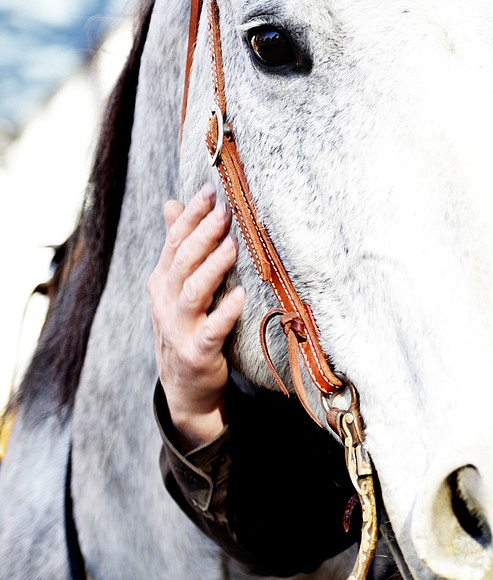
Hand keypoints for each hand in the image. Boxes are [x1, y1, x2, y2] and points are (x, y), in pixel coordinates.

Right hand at [147, 182, 245, 448]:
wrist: (186, 388)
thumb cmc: (188, 328)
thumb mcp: (176, 287)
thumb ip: (177, 247)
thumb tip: (172, 203)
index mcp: (163, 283)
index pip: (174, 242)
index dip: (191, 216)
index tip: (211, 190)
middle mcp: (166, 303)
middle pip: (181, 262)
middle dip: (202, 234)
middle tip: (225, 211)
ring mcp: (180, 329)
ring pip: (192, 293)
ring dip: (212, 268)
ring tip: (233, 245)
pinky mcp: (198, 354)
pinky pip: (212, 331)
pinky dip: (226, 313)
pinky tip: (242, 296)